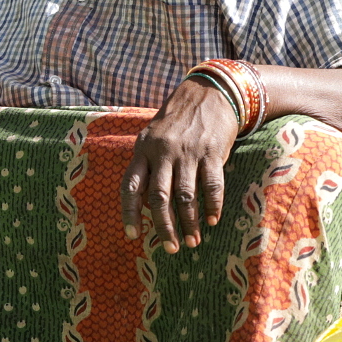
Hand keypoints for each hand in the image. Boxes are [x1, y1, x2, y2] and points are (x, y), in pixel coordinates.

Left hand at [122, 76, 240, 253]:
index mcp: (142, 150)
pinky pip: (211, 186)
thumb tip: (145, 205)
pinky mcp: (211, 152)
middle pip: (159, 197)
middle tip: (170, 248)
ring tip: (192, 241)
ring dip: (189, 222)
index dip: (130, 213)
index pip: (130, 186)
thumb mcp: (152, 138)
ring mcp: (187, 152)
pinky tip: (211, 220)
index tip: (133, 235)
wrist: (208, 93)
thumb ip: (147, 166)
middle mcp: (162, 152)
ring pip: (185, 196)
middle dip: (164, 227)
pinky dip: (212, 206)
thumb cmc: (176, 121)